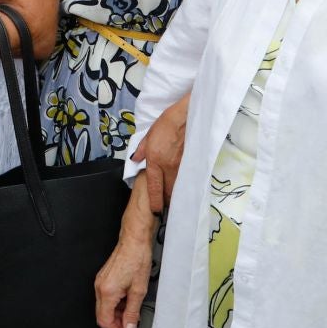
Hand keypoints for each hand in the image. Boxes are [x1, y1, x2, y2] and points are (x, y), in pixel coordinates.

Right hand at [94, 189, 155, 327]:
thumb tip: (129, 327)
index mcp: (107, 291)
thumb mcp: (139, 290)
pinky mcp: (103, 278)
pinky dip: (114, 305)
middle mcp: (100, 287)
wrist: (134, 240)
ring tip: (130, 317)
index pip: (104, 321)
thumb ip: (132, 312)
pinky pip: (105, 298)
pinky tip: (126, 305)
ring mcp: (100, 281)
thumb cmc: (137, 259)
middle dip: (114, 326)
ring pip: (103, 307)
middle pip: (101, 315)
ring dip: (115, 315)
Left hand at [129, 96, 186, 213]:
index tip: (156, 210)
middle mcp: (168, 167)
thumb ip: (141, 150)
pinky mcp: (191, 164)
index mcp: (155, 161)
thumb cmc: (166, 124)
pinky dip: (183, 186)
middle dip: (166, 201)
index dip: (155, 201)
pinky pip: (186, 180)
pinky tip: (183, 188)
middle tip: (164, 205)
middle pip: (168, 192)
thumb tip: (135, 160)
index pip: (154, 187)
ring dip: (175, 195)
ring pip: (178, 188)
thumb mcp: (148, 136)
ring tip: (173, 200)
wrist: (186, 117)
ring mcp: (181, 167)